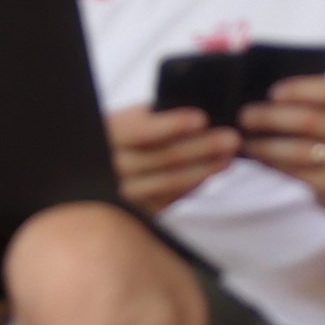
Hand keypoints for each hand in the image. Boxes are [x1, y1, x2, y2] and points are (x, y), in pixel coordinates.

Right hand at [107, 105, 240, 214]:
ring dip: (204, 168)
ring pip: (170, 181)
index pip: (141, 129)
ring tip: (228, 155)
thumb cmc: (113, 138)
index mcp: (105, 134)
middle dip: (201, 147)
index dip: (173, 124)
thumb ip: (150, 115)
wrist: (93, 171)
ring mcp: (123, 194)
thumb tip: (195, 111)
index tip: (202, 118)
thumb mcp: (121, 120)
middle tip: (231, 138)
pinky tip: (211, 173)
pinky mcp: (136, 212)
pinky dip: (193, 185)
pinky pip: (170, 199)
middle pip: (162, 157)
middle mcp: (111, 167)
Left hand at [237, 77, 324, 232]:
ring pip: (300, 150)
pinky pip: (299, 172)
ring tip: (246, 141)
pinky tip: (259, 158)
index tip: (272, 92)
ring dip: (266, 145)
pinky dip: (274, 164)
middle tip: (244, 116)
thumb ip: (305, 105)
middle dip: (271, 117)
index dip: (299, 89)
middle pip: (310, 120)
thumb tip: (258, 98)